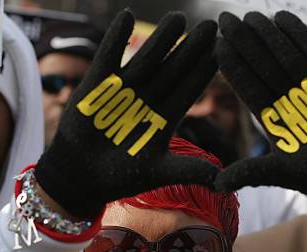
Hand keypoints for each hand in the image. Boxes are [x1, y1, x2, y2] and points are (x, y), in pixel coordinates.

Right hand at [35, 10, 218, 217]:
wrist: (82, 178)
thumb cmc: (121, 176)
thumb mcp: (159, 172)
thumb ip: (189, 170)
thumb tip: (223, 180)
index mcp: (166, 117)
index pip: (190, 89)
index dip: (205, 71)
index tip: (224, 51)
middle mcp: (149, 98)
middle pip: (174, 68)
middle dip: (192, 48)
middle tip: (212, 26)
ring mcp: (124, 89)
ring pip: (146, 59)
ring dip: (161, 39)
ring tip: (178, 19)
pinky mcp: (97, 85)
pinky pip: (108, 57)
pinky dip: (115, 39)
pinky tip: (126, 16)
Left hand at [215, 11, 306, 213]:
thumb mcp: (281, 175)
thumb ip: (251, 172)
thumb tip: (216, 185)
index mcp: (272, 118)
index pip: (248, 87)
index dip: (233, 67)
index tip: (217, 46)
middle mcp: (287, 100)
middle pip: (262, 66)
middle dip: (244, 43)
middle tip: (224, 18)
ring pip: (284, 55)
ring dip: (267, 34)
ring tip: (250, 14)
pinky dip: (300, 36)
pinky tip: (283, 17)